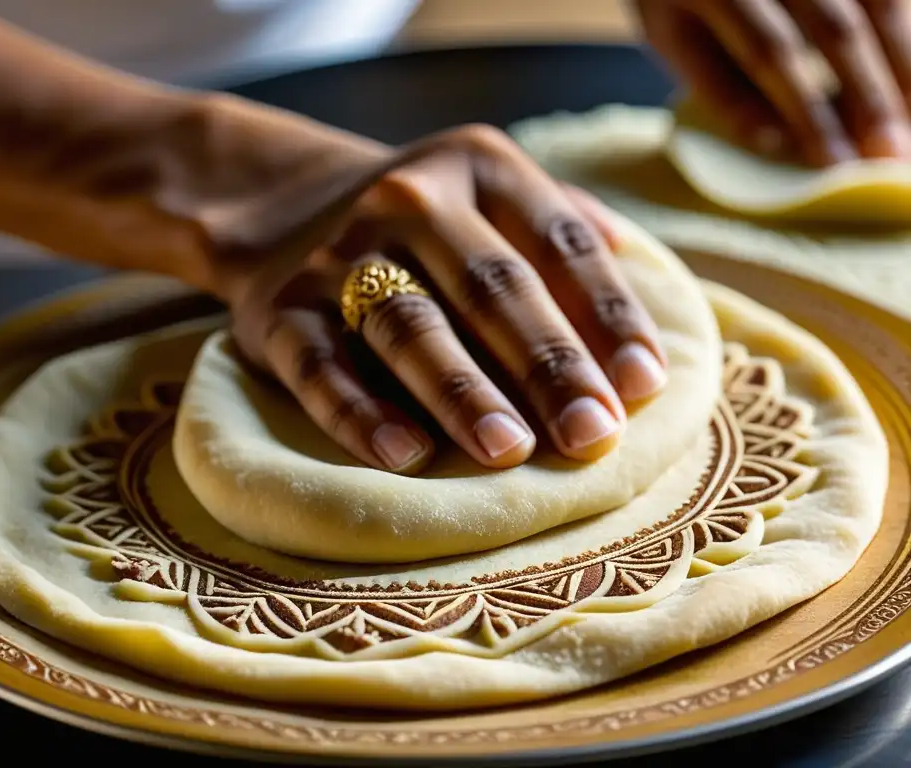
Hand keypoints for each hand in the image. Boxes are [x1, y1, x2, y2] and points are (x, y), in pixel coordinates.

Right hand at [222, 124, 666, 473]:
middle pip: (492, 286)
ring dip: (462, 390)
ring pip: (410, 325)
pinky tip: (404, 455)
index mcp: (479, 166)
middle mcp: (409, 198)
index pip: (561, 243)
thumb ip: (563, 221)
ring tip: (510, 449)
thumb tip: (644, 264)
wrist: (281, 207)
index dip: (607, 315)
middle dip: (548, 365)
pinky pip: (321, 367)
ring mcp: (338, 254)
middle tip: (592, 435)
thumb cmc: (420, 223)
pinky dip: (359, 412)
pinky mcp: (279, 311)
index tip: (643, 387)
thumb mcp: (490, 190)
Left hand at [637, 0, 910, 165]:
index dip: (807, 112)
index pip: (770, 53)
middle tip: (892, 157)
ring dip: (902, 67)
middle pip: (837, 28)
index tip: (834, 163)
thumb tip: (780, 145)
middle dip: (870, 98)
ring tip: (908, 128)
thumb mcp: (674, 36)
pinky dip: (908, 33)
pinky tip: (908, 80)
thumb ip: (721, 86)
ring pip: (881, 2)